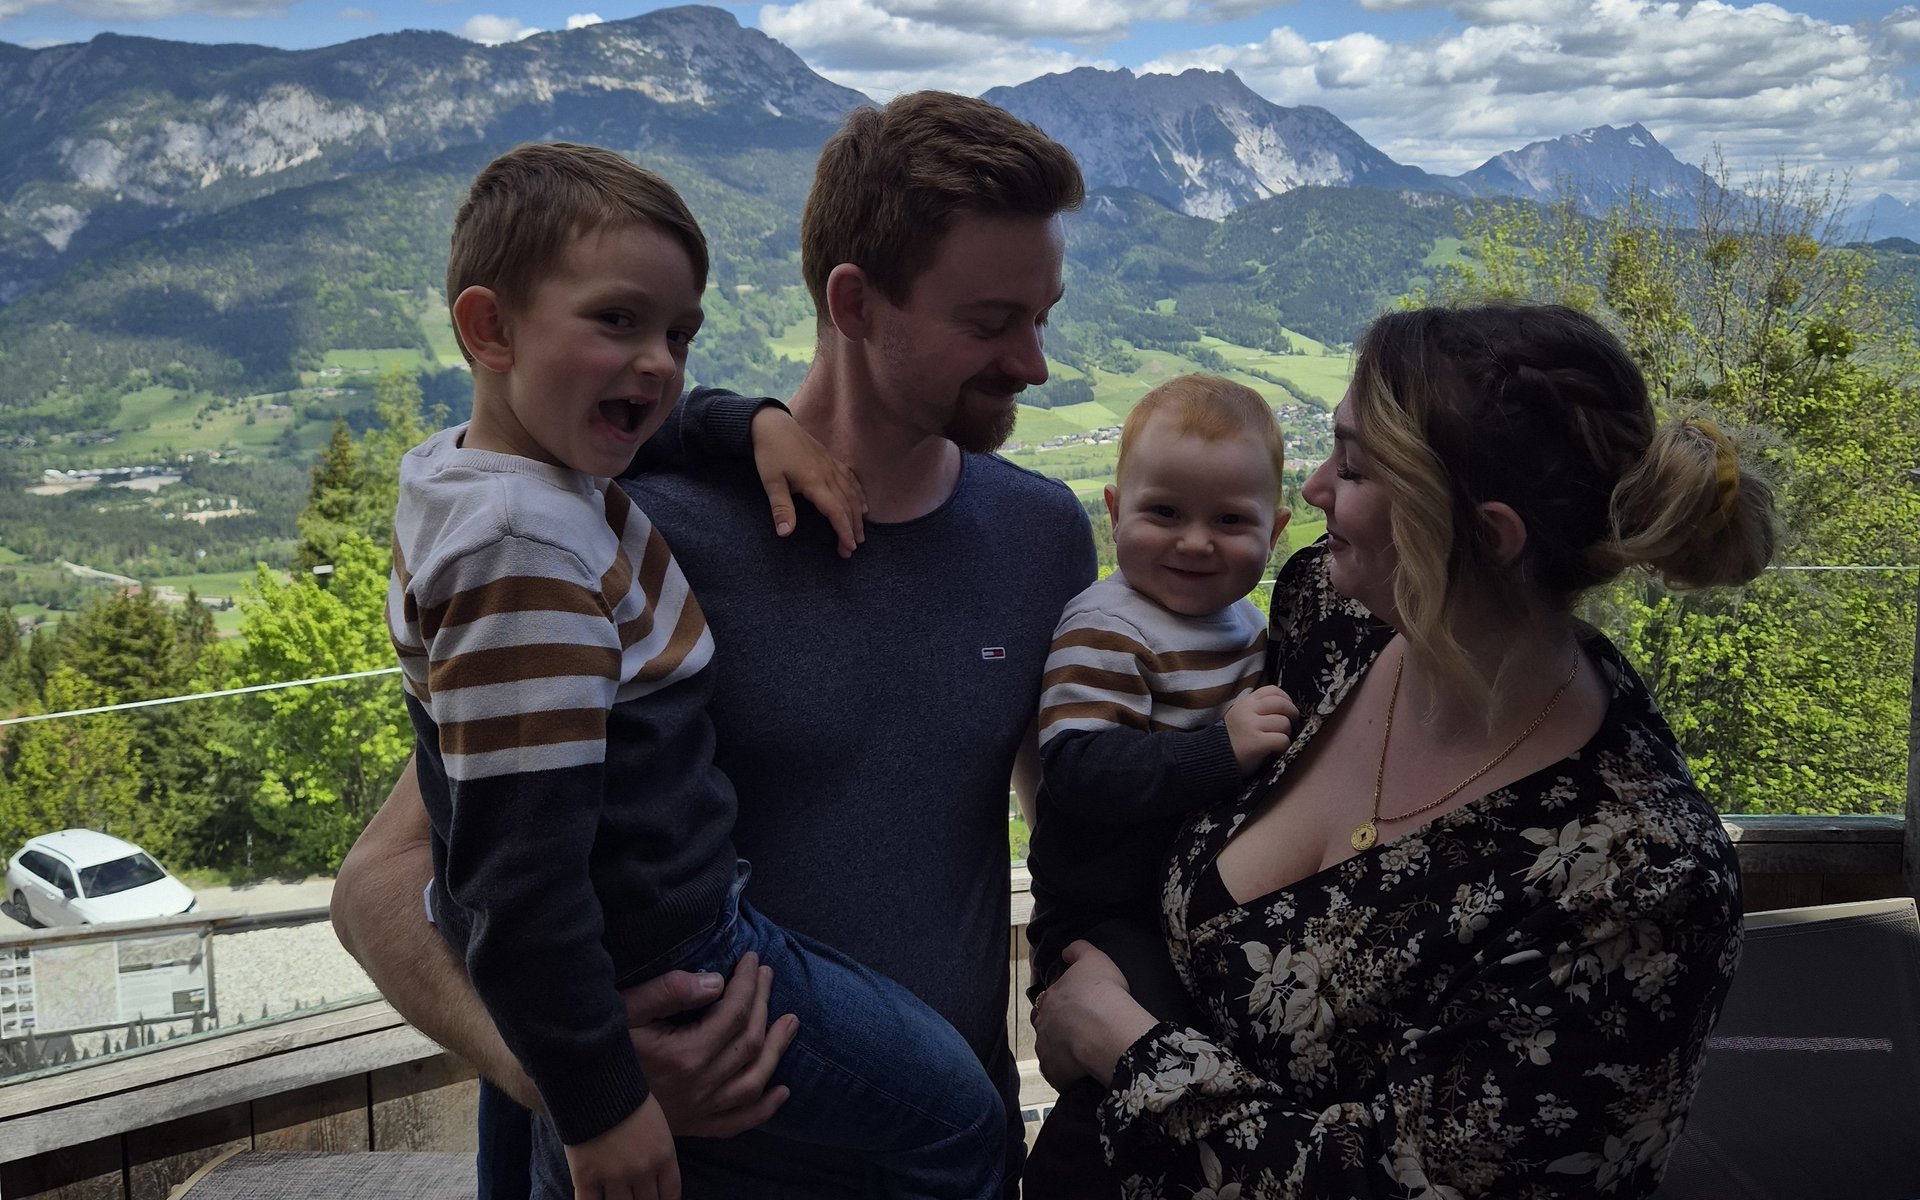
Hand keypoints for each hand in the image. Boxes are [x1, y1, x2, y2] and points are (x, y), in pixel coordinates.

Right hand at [563, 1095, 677, 1199]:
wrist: (596, 1084)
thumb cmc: (628, 1097)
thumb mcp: (656, 1124)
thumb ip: (658, 1153)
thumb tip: (654, 1176)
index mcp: (663, 1156)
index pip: (670, 1194)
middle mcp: (642, 1171)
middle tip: (635, 1196)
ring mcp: (614, 1177)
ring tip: (615, 1196)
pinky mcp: (586, 1179)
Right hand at [620, 952, 796, 1136]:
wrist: (585, 1098)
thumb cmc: (603, 1049)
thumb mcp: (626, 1009)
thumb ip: (669, 991)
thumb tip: (716, 981)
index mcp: (684, 1055)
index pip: (734, 1012)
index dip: (749, 982)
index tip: (753, 959)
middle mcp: (698, 1086)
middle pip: (750, 1041)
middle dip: (763, 1003)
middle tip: (768, 976)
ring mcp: (699, 1110)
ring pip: (754, 1080)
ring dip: (777, 1050)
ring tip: (791, 1022)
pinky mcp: (695, 1126)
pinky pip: (739, 1122)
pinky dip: (764, 1109)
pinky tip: (782, 1091)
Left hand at [750, 406, 865, 556]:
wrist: (772, 423)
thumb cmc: (769, 453)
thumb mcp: (771, 482)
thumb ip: (781, 508)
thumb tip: (785, 533)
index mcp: (814, 481)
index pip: (835, 511)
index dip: (844, 530)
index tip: (849, 548)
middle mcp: (828, 473)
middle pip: (848, 504)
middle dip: (853, 527)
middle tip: (853, 547)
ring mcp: (831, 465)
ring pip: (852, 492)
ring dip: (858, 513)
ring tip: (861, 531)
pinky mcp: (830, 459)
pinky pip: (851, 478)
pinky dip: (859, 493)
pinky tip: (862, 503)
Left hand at [1030, 941, 1156, 1090]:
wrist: (1108, 1031)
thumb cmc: (1103, 993)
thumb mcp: (1095, 959)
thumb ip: (1078, 950)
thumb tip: (1067, 951)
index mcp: (1050, 997)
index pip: (1048, 1000)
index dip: (1062, 1003)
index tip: (1076, 1007)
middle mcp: (1042, 1023)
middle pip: (1044, 1025)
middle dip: (1057, 1027)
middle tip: (1079, 1030)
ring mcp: (1046, 1050)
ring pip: (1049, 1050)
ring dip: (1061, 1050)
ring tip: (1083, 1053)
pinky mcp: (1055, 1073)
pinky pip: (1059, 1073)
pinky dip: (1068, 1072)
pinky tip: (1084, 1070)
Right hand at [1225, 685, 1298, 775]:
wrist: (1216, 760)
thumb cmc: (1235, 740)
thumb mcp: (1242, 717)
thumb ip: (1259, 708)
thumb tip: (1288, 707)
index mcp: (1245, 702)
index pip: (1273, 690)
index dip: (1286, 699)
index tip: (1286, 712)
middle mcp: (1247, 711)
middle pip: (1282, 705)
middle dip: (1293, 716)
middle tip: (1291, 727)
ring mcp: (1250, 726)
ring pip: (1284, 723)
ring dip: (1286, 734)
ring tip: (1276, 741)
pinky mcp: (1255, 742)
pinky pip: (1282, 740)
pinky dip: (1283, 747)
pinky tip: (1275, 751)